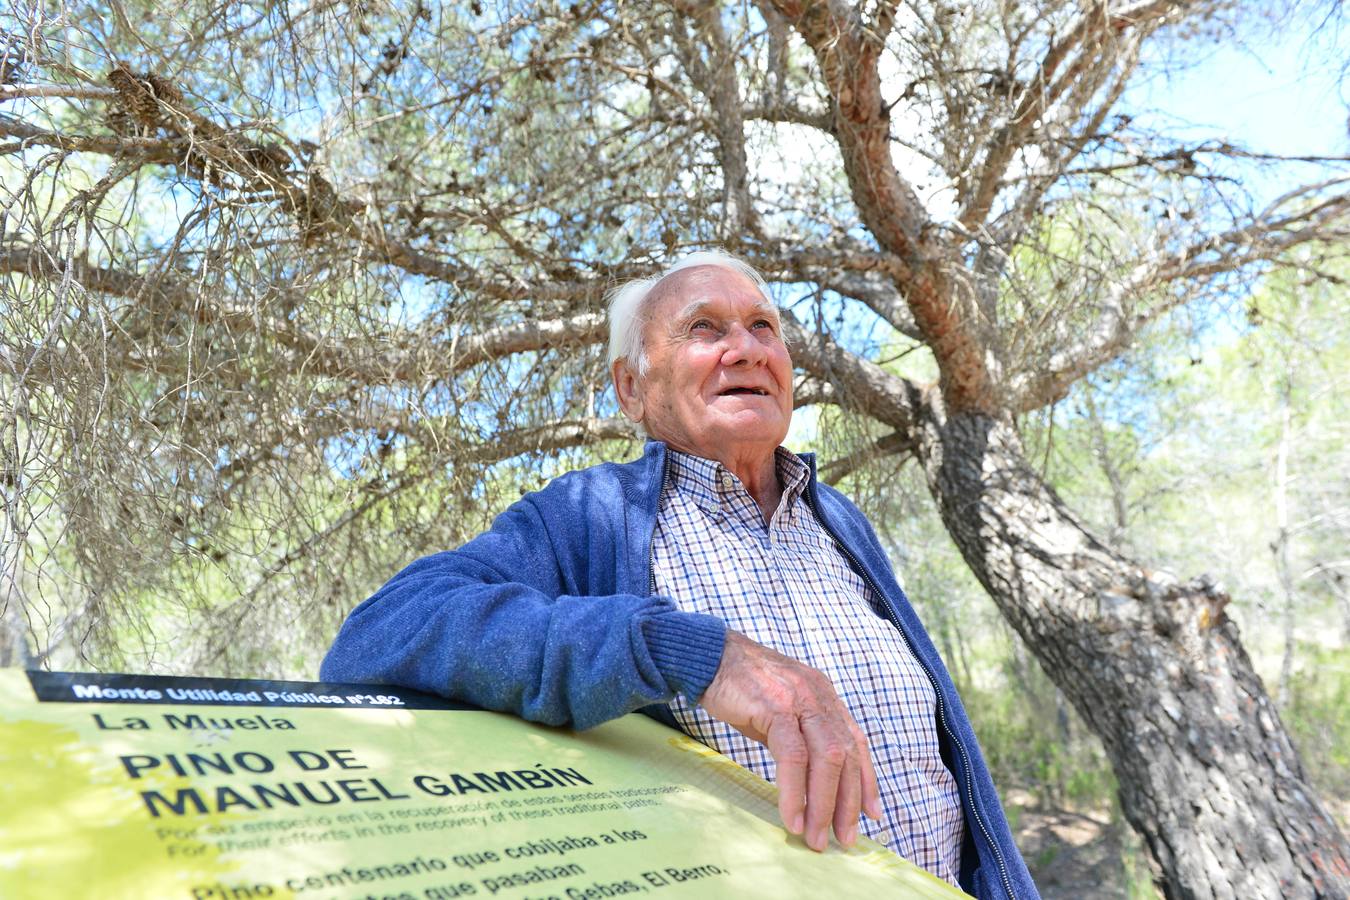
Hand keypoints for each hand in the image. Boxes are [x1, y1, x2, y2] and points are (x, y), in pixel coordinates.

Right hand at [698, 630, 881, 850]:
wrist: (709, 657)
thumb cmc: (741, 688)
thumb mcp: (780, 711)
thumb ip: (800, 737)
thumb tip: (811, 781)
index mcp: (824, 696)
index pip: (856, 742)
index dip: (866, 780)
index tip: (872, 814)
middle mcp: (819, 696)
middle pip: (845, 756)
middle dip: (846, 803)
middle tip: (842, 839)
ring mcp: (800, 699)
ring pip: (826, 759)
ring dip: (823, 804)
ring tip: (815, 837)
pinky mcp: (776, 707)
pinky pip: (793, 757)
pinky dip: (795, 792)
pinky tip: (792, 816)